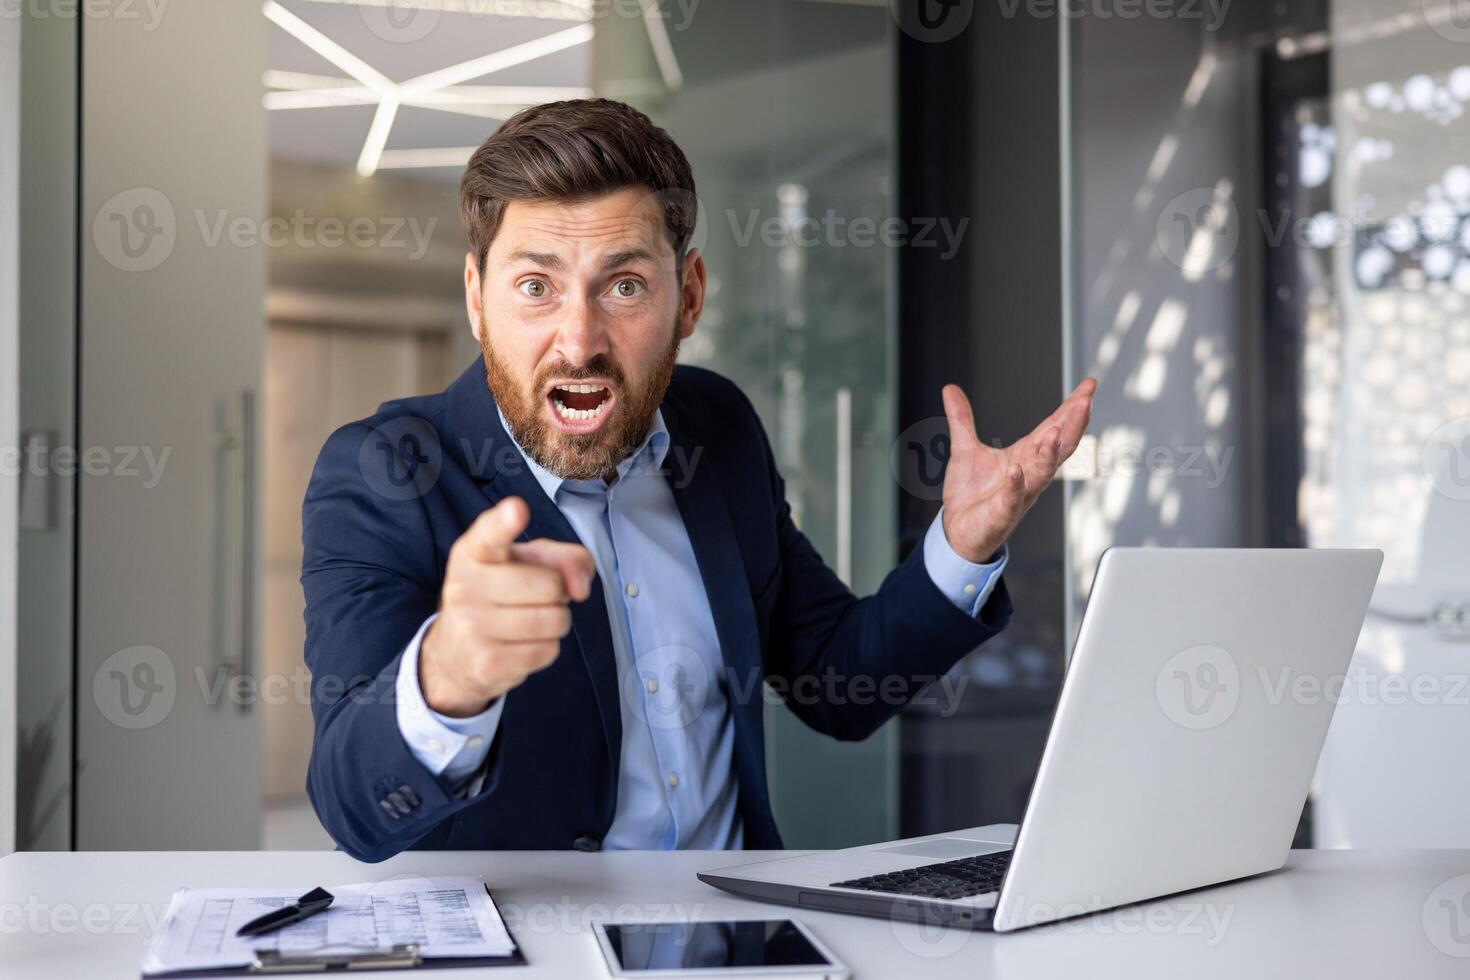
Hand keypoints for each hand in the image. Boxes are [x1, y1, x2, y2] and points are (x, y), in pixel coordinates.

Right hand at [419, 496, 594, 716]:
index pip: (489, 534)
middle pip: (550, 584)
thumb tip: (581, 586)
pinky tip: (520, 645)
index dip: (505, 522)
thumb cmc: (501, 595)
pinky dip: (545, 648)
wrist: (457, 653)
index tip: (517, 509)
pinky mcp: (487, 663)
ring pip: (554, 620)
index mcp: (472, 552)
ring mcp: (472, 627)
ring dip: (555, 621)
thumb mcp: (527, 563)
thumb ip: (564, 558)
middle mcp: (464, 586)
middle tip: (534, 597)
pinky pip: (548, 650)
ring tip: (529, 619)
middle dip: (557, 592)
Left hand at [940, 378, 1096, 562]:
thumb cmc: (971, 494)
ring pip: (1042, 473)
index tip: (1088, 386)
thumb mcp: (964, 449)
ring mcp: (1019, 494)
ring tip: (1058, 431)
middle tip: (1085, 402)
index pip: (1055, 427)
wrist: (958, 532)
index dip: (1072, 407)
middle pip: (1059, 447)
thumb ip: (961, 419)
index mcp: (1026, 456)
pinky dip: (1016, 484)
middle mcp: (1029, 474)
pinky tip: (1017, 470)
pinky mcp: (1002, 512)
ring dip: (1051, 453)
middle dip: (1073, 425)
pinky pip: (1012, 498)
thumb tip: (950, 389)